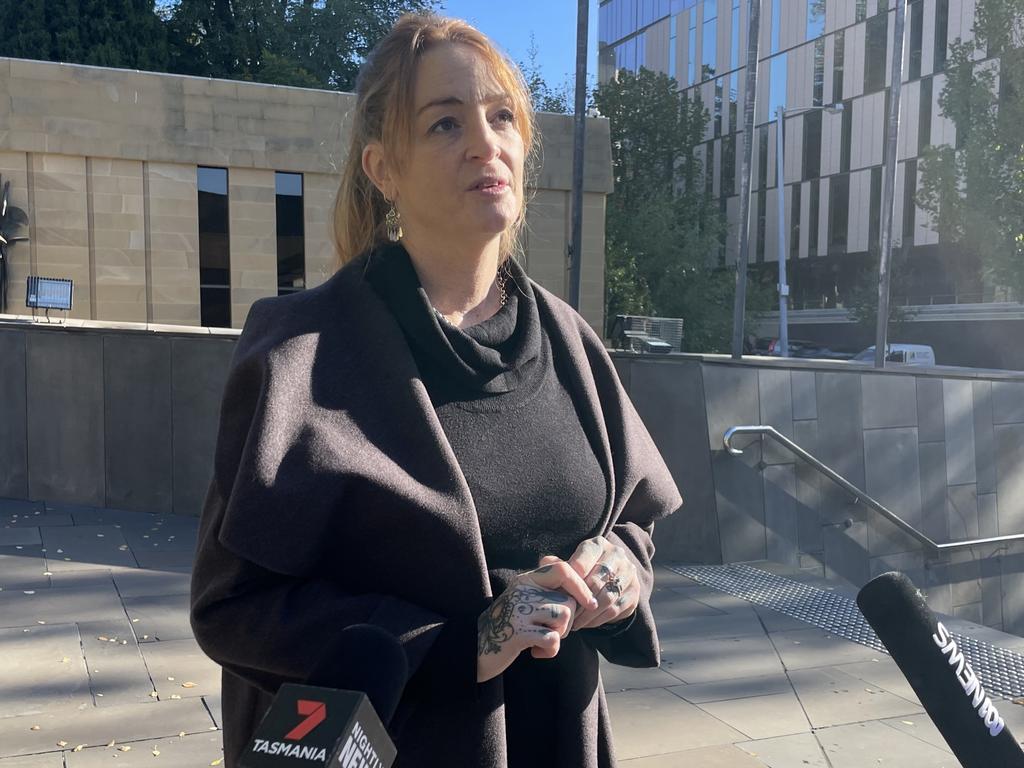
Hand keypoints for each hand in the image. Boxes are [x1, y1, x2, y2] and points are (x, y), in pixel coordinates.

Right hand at [476, 561, 597, 682]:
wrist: (475, 646)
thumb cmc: (507, 624)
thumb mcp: (523, 599)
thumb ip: (545, 590)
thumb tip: (580, 587)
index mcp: (525, 580)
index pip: (561, 569)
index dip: (581, 585)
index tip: (590, 603)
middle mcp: (522, 591)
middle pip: (568, 601)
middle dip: (567, 623)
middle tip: (548, 632)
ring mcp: (519, 611)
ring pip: (564, 618)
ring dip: (559, 635)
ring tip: (540, 640)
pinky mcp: (517, 633)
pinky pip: (553, 640)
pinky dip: (549, 651)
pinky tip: (535, 652)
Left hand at [540, 536, 639, 631]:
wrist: (609, 578)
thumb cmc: (581, 571)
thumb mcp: (568, 564)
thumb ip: (556, 564)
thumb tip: (545, 563)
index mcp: (598, 544)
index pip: (582, 562)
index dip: (570, 581)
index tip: (560, 595)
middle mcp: (617, 555)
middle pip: (596, 580)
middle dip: (579, 600)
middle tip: (566, 613)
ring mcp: (628, 573)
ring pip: (607, 597)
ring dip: (588, 613)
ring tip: (574, 622)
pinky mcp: (634, 592)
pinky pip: (615, 609)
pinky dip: (598, 619)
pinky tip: (586, 624)